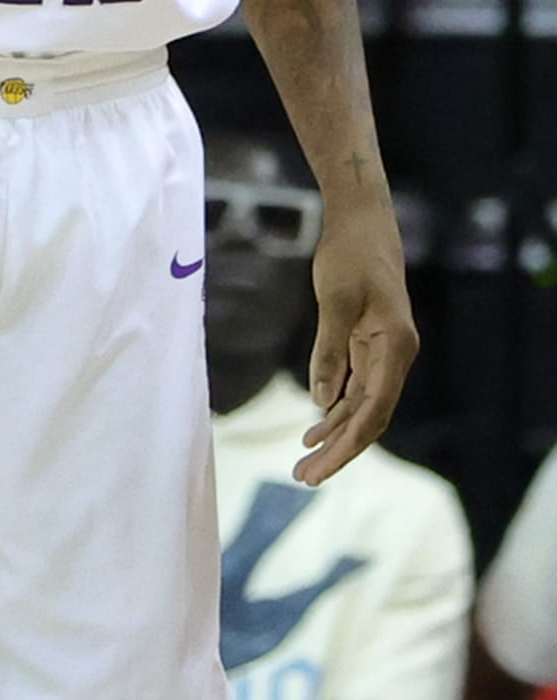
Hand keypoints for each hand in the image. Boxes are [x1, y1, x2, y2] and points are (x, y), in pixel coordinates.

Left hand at [295, 207, 418, 485]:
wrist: (363, 222)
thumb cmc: (349, 255)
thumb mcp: (335, 300)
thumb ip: (329, 351)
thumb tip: (321, 401)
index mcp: (395, 348)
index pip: (373, 411)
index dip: (346, 445)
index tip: (317, 467)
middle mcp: (397, 356)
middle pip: (370, 417)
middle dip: (338, 450)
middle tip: (303, 477)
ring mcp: (385, 352)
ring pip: (363, 407)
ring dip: (335, 434)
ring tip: (305, 462)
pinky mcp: (371, 345)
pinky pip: (357, 388)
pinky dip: (336, 409)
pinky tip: (316, 427)